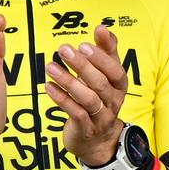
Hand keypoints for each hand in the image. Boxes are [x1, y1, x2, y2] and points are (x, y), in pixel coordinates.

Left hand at [46, 24, 128, 167]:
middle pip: (100, 83)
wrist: (98, 140)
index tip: (84, 44)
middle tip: (64, 50)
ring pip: (88, 99)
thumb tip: (103, 28)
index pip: (115, 71)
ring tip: (50, 67)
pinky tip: (49, 86)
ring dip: (68, 81)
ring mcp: (100, 116)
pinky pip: (74, 113)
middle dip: (82, 66)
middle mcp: (113, 101)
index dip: (101, 58)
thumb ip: (106, 52)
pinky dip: (61, 99)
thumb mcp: (107, 77)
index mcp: (119, 86)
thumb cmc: (101, 101)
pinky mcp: (85, 128)